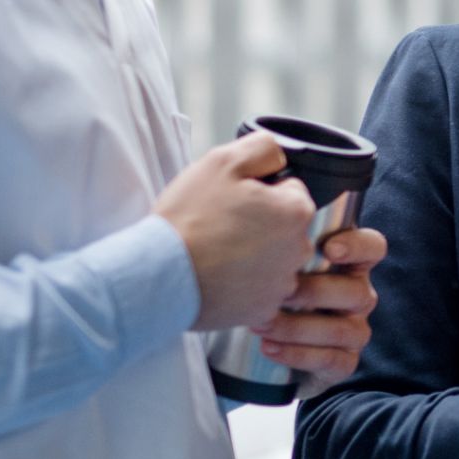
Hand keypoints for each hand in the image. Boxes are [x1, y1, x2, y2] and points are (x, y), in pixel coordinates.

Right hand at [154, 132, 315, 330]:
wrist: (158, 275)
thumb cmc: (190, 217)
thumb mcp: (223, 161)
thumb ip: (263, 148)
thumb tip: (279, 156)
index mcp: (297, 212)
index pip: (291, 191)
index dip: (262, 191)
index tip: (235, 200)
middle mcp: (299, 250)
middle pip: (286, 227)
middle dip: (262, 224)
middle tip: (224, 225)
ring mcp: (282, 284)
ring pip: (274, 259)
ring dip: (254, 255)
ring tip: (218, 252)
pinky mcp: (263, 310)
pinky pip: (260, 290)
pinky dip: (243, 284)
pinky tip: (219, 276)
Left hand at [258, 225, 388, 396]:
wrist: (258, 346)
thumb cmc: (269, 287)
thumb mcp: (274, 258)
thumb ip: (279, 234)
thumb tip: (266, 203)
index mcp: (349, 263)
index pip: (373, 247)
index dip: (358, 246)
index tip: (329, 248)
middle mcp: (358, 295)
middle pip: (357, 292)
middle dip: (315, 293)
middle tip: (278, 291)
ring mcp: (353, 329)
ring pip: (344, 329)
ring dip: (300, 327)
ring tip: (262, 323)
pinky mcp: (343, 362)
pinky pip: (334, 360)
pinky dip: (300, 355)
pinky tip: (269, 347)